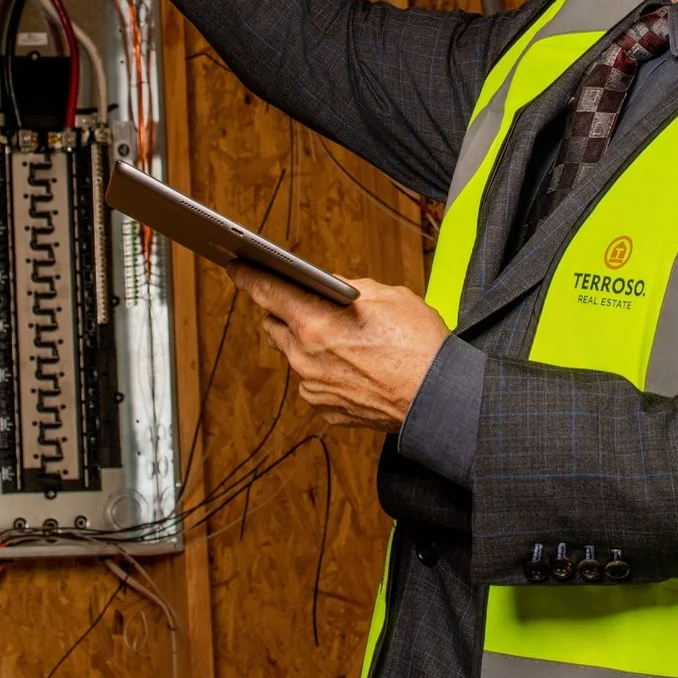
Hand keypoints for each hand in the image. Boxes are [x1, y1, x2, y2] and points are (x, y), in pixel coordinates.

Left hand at [225, 264, 451, 431]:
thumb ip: (351, 287)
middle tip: (308, 303)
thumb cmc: (419, 346)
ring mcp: (314, 388)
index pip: (268, 292)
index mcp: (315, 323)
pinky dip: (326, 371)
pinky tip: (355, 365)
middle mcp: (305, 358)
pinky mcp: (327, 410)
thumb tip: (331, 285)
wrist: (439, 401)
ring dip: (308, 343)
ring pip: (295, 356)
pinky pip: (314, 383)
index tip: (237, 267)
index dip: (249, 276)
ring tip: (342, 337)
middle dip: (285, 312)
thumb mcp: (389, 296)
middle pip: (275, 326)